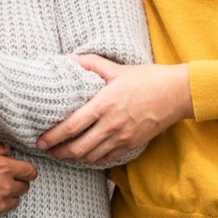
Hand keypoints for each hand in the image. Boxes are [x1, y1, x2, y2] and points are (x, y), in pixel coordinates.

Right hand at [0, 137, 37, 217]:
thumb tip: (6, 150)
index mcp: (3, 168)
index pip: (30, 172)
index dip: (27, 170)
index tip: (21, 170)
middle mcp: (4, 189)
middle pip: (24, 188)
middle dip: (17, 182)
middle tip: (3, 178)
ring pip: (13, 203)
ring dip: (7, 196)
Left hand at [36, 54, 193, 165]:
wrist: (177, 93)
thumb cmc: (147, 78)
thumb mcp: (116, 68)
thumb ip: (89, 63)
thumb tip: (67, 58)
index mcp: (104, 104)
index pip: (71, 126)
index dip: (52, 136)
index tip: (40, 140)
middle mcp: (111, 124)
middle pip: (78, 148)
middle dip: (59, 152)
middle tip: (47, 150)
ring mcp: (122, 137)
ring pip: (91, 157)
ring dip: (73, 158)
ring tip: (62, 153)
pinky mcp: (132, 145)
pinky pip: (107, 159)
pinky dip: (92, 160)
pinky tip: (85, 155)